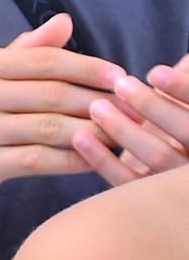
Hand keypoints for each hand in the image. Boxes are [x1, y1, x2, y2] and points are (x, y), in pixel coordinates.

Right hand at [0, 15, 125, 214]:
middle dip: (98, 101)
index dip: (89, 67)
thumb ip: (22, 52)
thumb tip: (64, 21)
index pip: (47, 60)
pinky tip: (90, 161)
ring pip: (50, 128)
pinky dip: (69, 161)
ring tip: (118, 137)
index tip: (120, 77)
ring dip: (91, 133)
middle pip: (53, 93)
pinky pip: (37, 160)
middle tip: (130, 110)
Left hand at [74, 52, 188, 184]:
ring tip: (96, 107)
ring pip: (158, 157)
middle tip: (121, 85)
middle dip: (153, 106)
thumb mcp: (184, 106)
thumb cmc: (178, 127)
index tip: (153, 72)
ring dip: (124, 130)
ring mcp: (180, 189)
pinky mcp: (152, 206)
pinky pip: (129, 184)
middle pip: (186, 131)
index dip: (182, 89)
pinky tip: (80, 138)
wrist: (165, 192)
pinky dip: (103, 161)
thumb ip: (186, 80)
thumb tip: (185, 53)